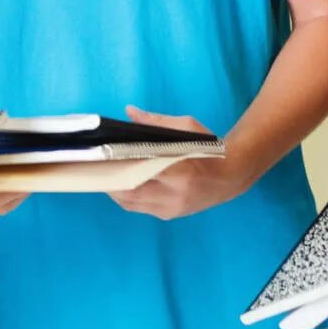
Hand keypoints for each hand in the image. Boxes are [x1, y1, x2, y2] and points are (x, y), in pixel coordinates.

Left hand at [107, 107, 249, 219]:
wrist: (232, 176)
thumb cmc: (210, 148)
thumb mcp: (186, 127)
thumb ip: (155, 122)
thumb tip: (129, 112)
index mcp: (179, 170)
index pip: (140, 169)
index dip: (117, 165)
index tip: (100, 156)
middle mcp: (174, 194)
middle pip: (129, 192)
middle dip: (109, 180)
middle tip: (94, 167)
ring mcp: (172, 208)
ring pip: (131, 204)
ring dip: (115, 190)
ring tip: (103, 174)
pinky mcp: (170, 215)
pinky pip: (140, 208)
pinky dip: (128, 196)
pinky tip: (120, 183)